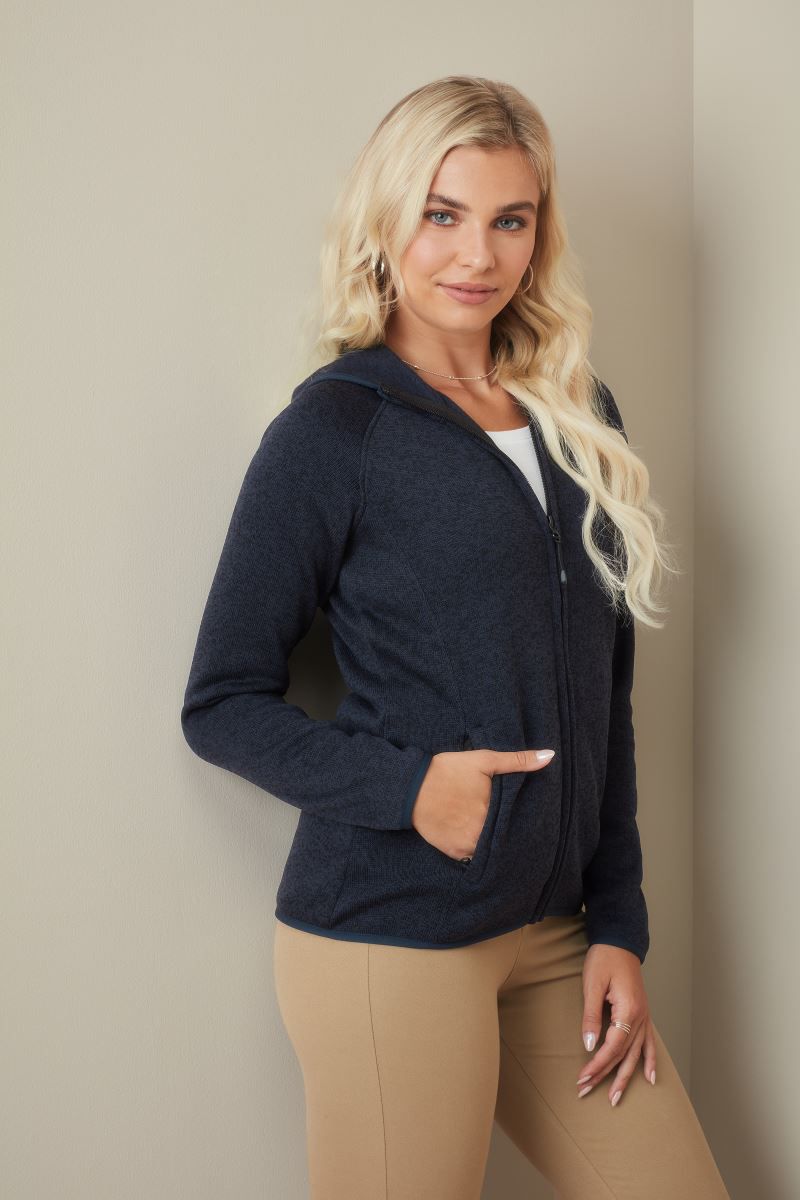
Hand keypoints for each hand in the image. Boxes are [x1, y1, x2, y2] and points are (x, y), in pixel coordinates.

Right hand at [411, 747, 554, 860]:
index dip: (523, 818)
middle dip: (510, 831)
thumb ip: (517, 760)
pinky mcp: (455, 852)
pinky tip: (477, 836)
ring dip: (495, 842)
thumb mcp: (483, 760)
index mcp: (494, 810)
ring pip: (492, 848)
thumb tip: (549, 756)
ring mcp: (468, 845)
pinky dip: (478, 849)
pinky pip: (474, 856)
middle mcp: (483, 832)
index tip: (524, 814)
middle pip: (506, 836)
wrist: (410, 787)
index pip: (519, 820)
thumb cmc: (448, 770)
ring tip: (496, 831)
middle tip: (511, 824)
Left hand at [575, 944, 656, 1105]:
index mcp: (628, 1011)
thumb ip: (591, 1016)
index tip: (582, 1079)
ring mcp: (644, 1017)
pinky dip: (650, 1061)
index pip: (611, 1048)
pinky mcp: (642, 1014)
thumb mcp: (592, 985)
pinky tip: (652, 1078)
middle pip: (623, 1055)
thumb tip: (588, 1045)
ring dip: (626, 1077)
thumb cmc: (604, 959)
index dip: (596, 1066)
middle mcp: (641, 1017)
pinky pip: (649, 1043)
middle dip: (605, 1077)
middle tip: (587, 1092)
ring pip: (636, 1054)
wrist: (619, 941)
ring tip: (616, 1098)